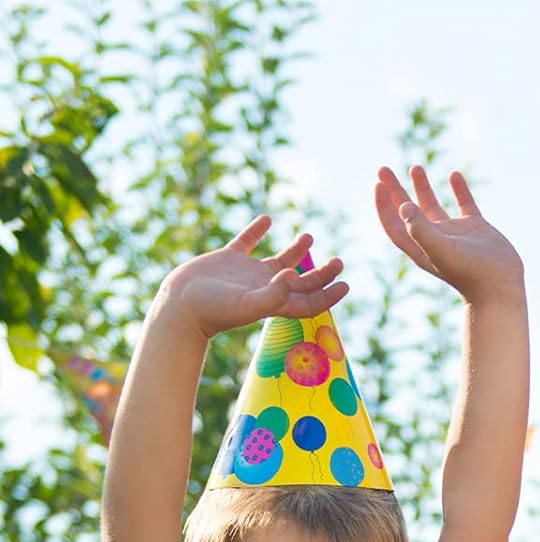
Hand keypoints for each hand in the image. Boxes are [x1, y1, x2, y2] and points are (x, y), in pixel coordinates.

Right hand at [157, 219, 346, 341]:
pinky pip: (247, 241)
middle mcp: (267, 288)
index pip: (311, 301)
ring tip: (310, 236)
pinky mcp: (229, 259)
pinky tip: (267, 219)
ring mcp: (248, 273)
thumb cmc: (214, 310)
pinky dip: (257, 230)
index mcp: (276, 302)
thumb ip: (274, 294)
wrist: (180, 305)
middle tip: (339, 260)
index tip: (346, 284)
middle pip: (302, 281)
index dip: (330, 295)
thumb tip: (292, 277)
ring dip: (296, 250)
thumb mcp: (247, 304)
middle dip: (322, 273)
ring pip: (279, 260)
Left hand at [375, 165, 523, 303]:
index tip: (379, 184)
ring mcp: (455, 233)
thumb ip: (420, 229)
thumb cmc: (469, 273)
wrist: (501, 286)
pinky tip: (454, 175)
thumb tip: (403, 205)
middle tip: (383, 169)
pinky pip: (465, 205)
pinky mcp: (476, 228)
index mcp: (421, 248)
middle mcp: (434, 239)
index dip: (384, 206)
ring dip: (422, 187)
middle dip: (395, 190)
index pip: (395, 225)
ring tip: (416, 167)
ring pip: (433, 206)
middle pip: (408, 212)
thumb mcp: (441, 250)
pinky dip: (459, 189)